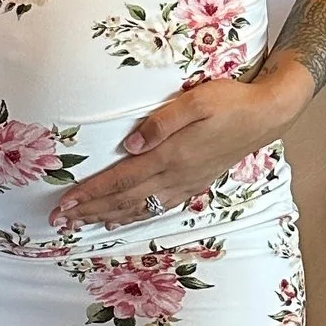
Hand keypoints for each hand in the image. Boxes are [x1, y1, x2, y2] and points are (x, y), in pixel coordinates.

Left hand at [50, 69, 307, 229]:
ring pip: (138, 208)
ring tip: (80, 224)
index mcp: (171, 155)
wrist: (266, 115)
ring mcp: (185, 183)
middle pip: (123, 199)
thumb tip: (130, 144)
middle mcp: (175, 176)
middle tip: (59, 221)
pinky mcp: (194, 184)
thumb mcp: (197, 101)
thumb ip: (162, 121)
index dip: (90, 193)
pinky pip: (157, 207)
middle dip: (89, 210)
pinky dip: (133, 216)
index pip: (120, 179)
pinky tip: (120, 219)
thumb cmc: (230, 101)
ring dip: (106, 217)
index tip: (64, 203)